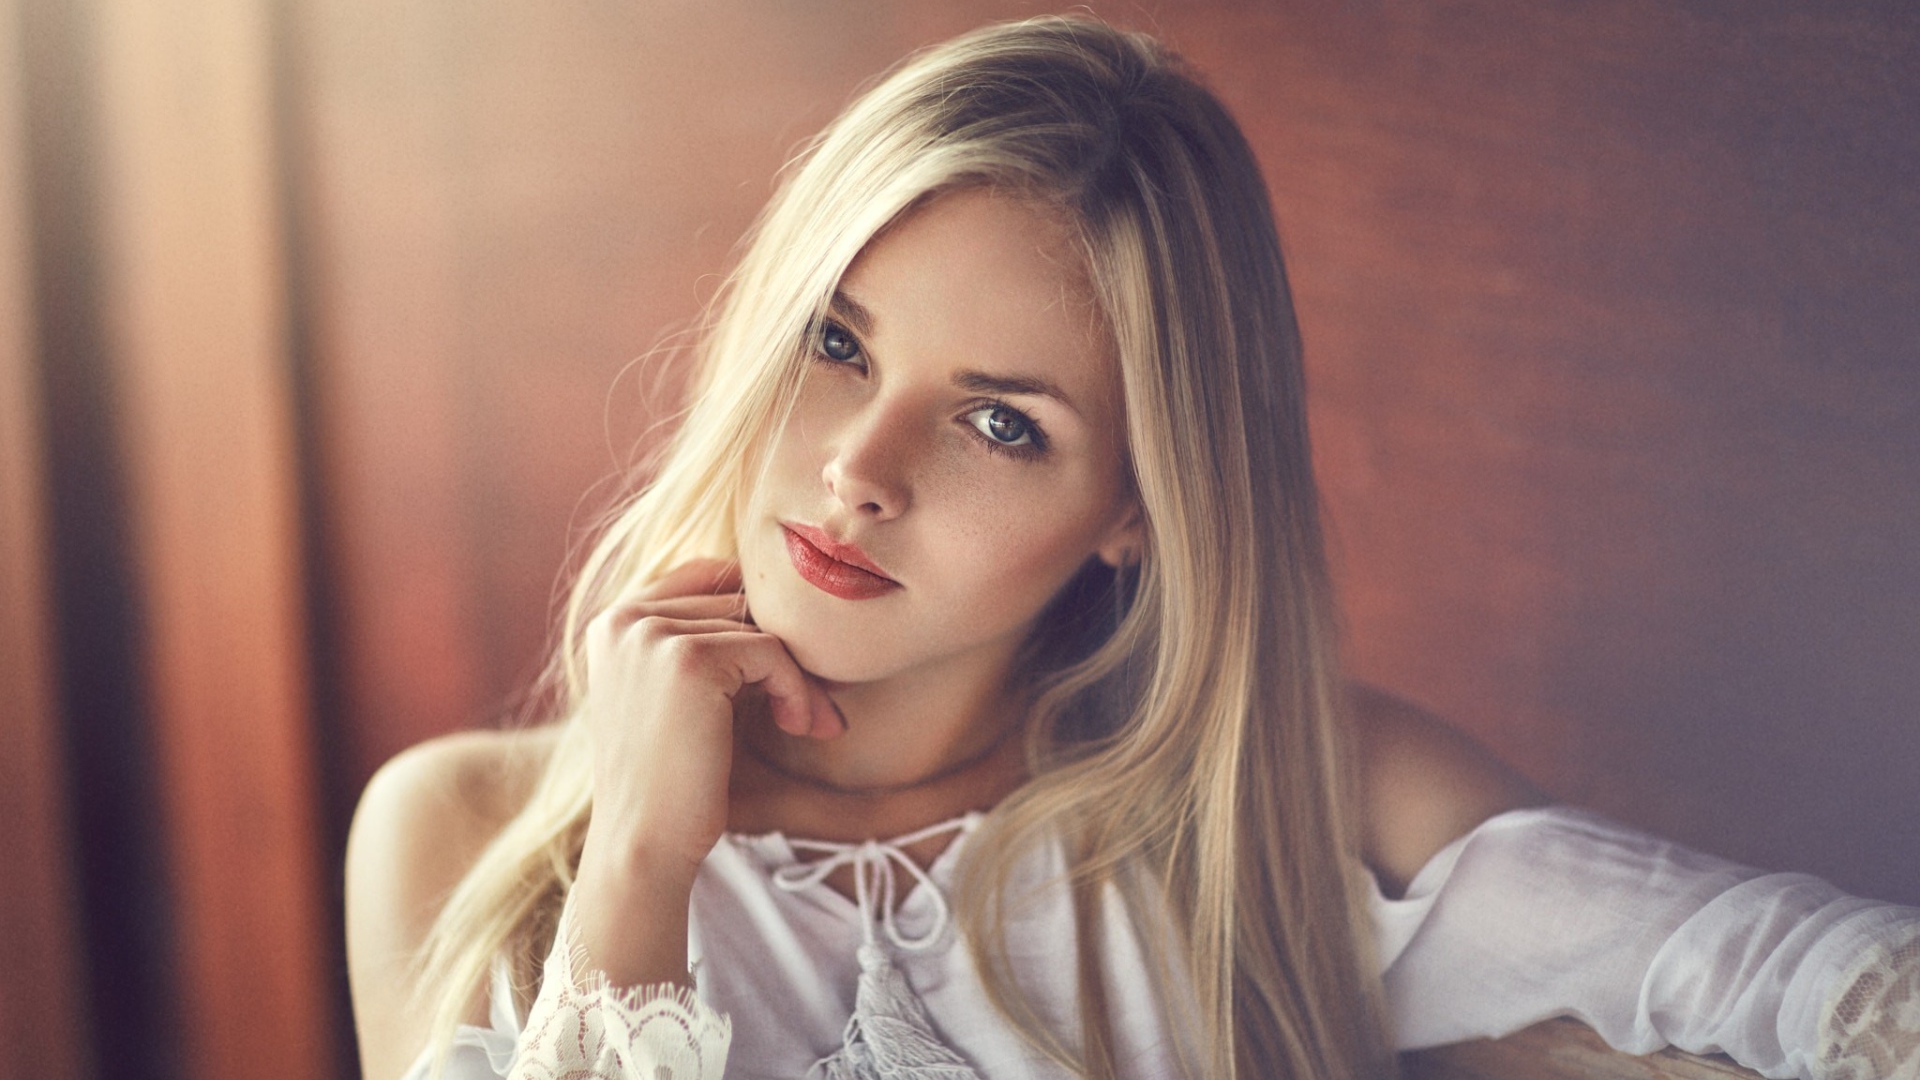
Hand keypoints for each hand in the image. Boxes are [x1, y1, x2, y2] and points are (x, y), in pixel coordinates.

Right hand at [569, 558, 841, 986]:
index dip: (753, 619)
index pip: (704, 578)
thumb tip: (780, 600)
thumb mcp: (672, 696)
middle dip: (782, 653)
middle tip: (809, 706)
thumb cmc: (669, 780)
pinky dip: (797, 689)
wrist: (643, 845)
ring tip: (806, 722)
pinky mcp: (691, 659)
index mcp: (611, 621)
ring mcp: (653, 635)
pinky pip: (772, 652)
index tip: (782, 670)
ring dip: (797, 678)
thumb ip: (702, 642)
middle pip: (736, 601)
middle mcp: (624, 618)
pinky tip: (800, 726)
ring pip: (760, 628)